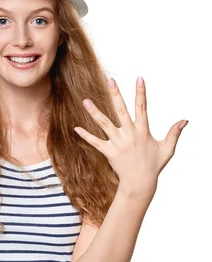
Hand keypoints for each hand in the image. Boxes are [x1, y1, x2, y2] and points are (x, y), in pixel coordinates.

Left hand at [74, 77, 187, 196]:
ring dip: (94, 112)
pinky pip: (95, 142)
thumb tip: (185, 121)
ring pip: (104, 124)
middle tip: (110, 81)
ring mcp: (118, 143)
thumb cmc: (154, 165)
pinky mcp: (109, 152)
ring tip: (85, 101)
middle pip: (121, 111)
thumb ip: (174, 133)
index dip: (141, 93)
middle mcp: (129, 135)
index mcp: (143, 132)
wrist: (139, 183)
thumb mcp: (167, 149)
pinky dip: (86, 135)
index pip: (142, 107)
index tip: (139, 79)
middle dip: (116, 95)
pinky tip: (76, 128)